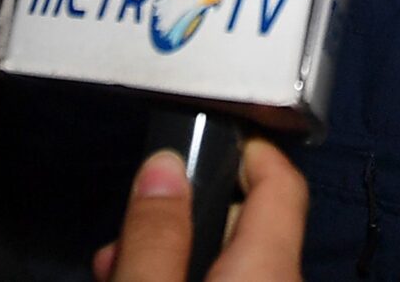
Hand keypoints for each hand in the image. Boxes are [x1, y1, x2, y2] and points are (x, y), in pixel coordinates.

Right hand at [95, 141, 308, 281]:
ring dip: (176, 253)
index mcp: (268, 272)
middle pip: (245, 225)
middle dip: (184, 212)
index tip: (205, 132)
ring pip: (229, 265)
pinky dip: (187, 278)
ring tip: (118, 267)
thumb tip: (164, 168)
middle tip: (127, 227)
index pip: (281, 184)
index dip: (246, 148)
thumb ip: (155, 238)